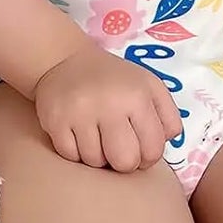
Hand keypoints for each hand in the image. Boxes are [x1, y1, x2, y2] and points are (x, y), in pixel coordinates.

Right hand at [33, 47, 183, 173]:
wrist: (65, 59)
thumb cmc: (114, 79)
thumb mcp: (149, 86)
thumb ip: (167, 116)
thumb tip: (168, 143)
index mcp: (137, 96)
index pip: (152, 150)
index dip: (147, 156)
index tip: (138, 147)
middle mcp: (109, 104)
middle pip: (124, 162)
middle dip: (123, 161)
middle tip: (116, 147)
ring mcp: (79, 113)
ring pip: (95, 162)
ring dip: (97, 156)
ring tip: (96, 137)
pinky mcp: (55, 120)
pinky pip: (70, 156)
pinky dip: (75, 151)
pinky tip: (77, 135)